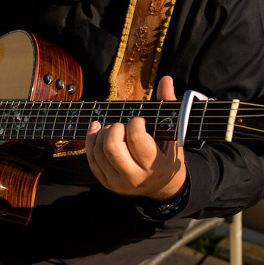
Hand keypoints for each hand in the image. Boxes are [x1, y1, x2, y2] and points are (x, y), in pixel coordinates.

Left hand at [85, 76, 187, 200]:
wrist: (161, 185)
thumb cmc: (166, 155)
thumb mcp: (172, 134)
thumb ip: (168, 106)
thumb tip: (166, 80)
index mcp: (155, 166)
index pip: (136, 138)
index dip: (135, 123)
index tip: (139, 121)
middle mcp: (135, 178)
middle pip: (112, 146)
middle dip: (115, 128)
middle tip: (123, 126)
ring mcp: (117, 182)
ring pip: (99, 150)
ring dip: (104, 132)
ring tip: (115, 129)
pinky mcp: (105, 181)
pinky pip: (91, 157)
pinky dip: (92, 138)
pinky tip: (98, 129)